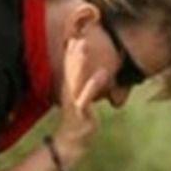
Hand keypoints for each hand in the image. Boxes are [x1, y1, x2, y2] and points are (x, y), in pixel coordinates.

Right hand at [53, 37, 109, 159]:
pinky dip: (93, 84)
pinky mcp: (81, 112)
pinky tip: (102, 73)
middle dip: (73, 50)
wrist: (73, 141)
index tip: (74, 29)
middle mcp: (69, 92)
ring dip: (78, 62)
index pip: (68, 65)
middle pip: (70, 67)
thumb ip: (84, 84)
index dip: (70, 48)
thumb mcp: (80, 99)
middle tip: (78, 31)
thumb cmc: (79, 119)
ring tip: (83, 45)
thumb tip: (96, 70)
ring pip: (75, 78)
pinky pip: (86, 96)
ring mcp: (74, 101)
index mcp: (69, 87)